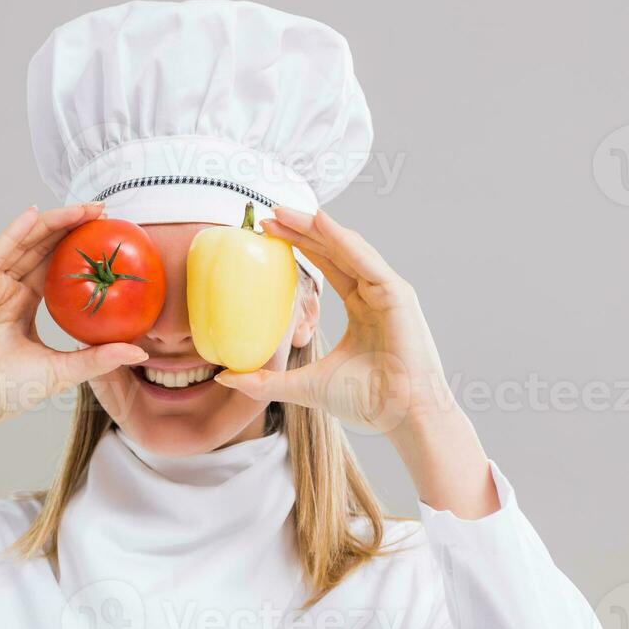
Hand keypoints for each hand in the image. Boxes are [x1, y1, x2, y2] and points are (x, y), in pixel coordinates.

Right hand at [0, 204, 147, 479]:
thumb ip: (98, 358)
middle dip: (71, 227)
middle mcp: (5, 289)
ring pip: (22, 244)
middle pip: (42, 249)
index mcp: (23, 305)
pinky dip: (15, 233)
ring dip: (52, 223)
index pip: (55, 267)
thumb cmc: (5, 394)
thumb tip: (141, 351)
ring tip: (82, 208)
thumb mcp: (62, 371)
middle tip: (104, 210)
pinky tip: (36, 214)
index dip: (80, 249)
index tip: (111, 235)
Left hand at [213, 205, 450, 431]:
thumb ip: (265, 382)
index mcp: (361, 307)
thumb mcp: (304, 386)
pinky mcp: (397, 294)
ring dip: (316, 227)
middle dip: (301, 229)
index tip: (267, 234)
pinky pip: (365, 260)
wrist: (402, 416)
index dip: (299, 247)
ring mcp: (388, 291)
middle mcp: (375, 293)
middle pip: (335, 249)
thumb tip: (225, 377)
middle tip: (267, 214)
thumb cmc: (366, 401)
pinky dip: (342, 239)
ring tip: (284, 212)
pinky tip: (318, 222)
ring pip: (348, 247)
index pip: (327, 265)